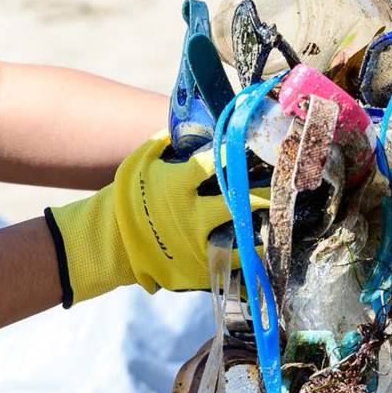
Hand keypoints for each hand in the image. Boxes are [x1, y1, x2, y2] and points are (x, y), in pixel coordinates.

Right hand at [46, 133, 264, 305]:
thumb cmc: (128, 198)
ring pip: (240, 242)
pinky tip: (263, 258)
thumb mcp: (140, 164)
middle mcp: (189, 217)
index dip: (234, 154)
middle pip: (236, 204)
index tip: (254, 147)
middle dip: (262, 197)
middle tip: (282, 190)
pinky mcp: (195, 270)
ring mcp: (194, 247)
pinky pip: (228, 269)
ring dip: (262, 235)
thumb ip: (164, 143)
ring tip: (280, 229)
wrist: (109, 242)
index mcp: (176, 187)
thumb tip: (188, 121)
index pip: (212, 165)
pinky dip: (247, 265)